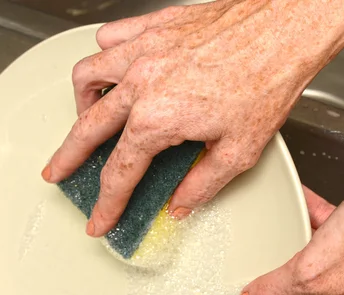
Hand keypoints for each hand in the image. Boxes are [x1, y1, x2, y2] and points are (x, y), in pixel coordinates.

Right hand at [42, 0, 343, 236]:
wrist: (285, 27)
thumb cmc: (268, 80)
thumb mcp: (239, 151)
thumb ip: (202, 184)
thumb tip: (180, 204)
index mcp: (157, 119)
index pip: (119, 173)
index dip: (107, 204)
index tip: (100, 219)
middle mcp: (140, 83)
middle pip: (86, 128)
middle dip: (67, 157)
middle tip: (57, 172)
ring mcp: (143, 50)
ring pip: (87, 76)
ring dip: (80, 103)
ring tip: (83, 118)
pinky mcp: (153, 27)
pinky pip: (111, 39)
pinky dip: (105, 58)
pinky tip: (113, 70)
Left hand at [238, 166, 343, 294]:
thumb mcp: (312, 270)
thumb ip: (278, 289)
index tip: (246, 286)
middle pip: (297, 285)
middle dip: (281, 261)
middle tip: (262, 248)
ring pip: (314, 256)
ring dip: (297, 234)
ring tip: (283, 220)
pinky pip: (330, 234)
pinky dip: (315, 219)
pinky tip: (303, 202)